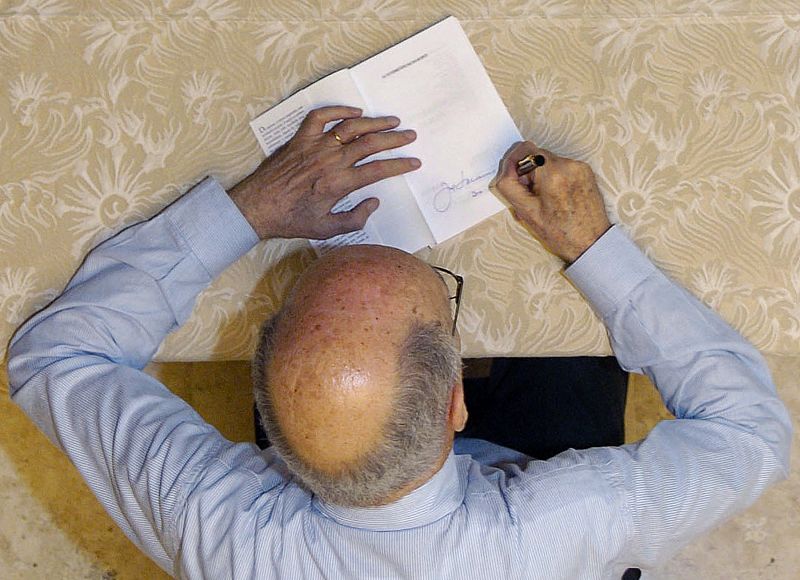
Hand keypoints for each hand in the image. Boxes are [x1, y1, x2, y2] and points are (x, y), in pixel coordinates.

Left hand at [229, 106, 419, 239]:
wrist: (257, 208)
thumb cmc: (290, 220)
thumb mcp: (326, 229)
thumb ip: (354, 218)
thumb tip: (373, 202)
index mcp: (339, 184)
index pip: (378, 170)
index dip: (400, 165)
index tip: (414, 162)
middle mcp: (330, 161)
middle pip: (370, 144)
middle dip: (395, 139)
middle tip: (410, 136)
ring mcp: (315, 147)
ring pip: (351, 127)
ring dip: (374, 122)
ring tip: (391, 121)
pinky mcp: (300, 139)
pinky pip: (321, 117)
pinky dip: (338, 111)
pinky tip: (354, 112)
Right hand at [492, 141, 611, 262]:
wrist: (591, 243)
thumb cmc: (562, 234)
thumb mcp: (526, 212)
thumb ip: (509, 186)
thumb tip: (506, 170)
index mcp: (553, 174)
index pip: (524, 150)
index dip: (514, 165)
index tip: (515, 181)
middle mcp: (569, 165)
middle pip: (536, 155)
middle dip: (527, 173)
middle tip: (529, 197)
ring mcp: (580, 167)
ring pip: (548, 162)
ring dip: (540, 177)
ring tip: (544, 201)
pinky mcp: (586, 172)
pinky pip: (561, 168)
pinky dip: (553, 179)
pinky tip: (556, 199)